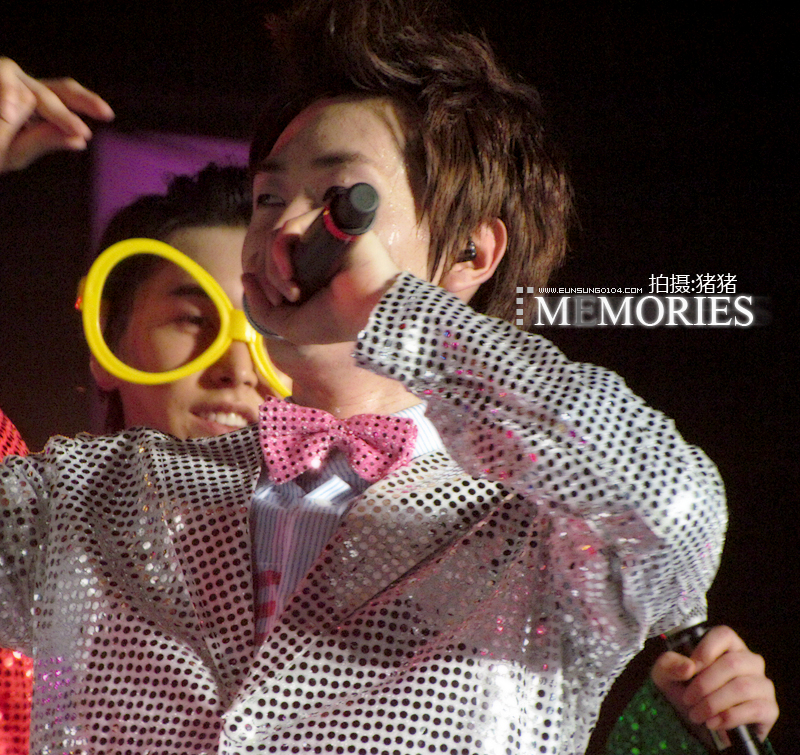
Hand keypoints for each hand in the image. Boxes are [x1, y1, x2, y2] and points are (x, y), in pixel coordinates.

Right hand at [0, 57, 113, 172]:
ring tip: (56, 132)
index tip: (107, 114)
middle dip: (71, 107)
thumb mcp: (15, 152)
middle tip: (82, 128)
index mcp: (32, 102)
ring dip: (43, 113)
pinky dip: (7, 100)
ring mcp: (5, 82)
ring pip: (27, 92)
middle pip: (52, 89)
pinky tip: (8, 116)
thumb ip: (44, 141)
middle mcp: (20, 86)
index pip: (64, 95)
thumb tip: (80, 140)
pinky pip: (4, 85)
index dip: (86, 101)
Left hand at [242, 208, 401, 345]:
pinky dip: (280, 252)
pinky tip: (290, 274)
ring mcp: (320, 234)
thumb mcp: (289, 325)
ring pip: (276, 238)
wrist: (368, 311)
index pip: (271, 262)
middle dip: (268, 278)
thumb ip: (262, 308)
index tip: (275, 301)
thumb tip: (246, 278)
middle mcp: (313, 250)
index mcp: (308, 270)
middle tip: (283, 298)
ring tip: (292, 291)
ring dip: (274, 269)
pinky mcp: (326, 221)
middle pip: (270, 250)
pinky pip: (288, 227)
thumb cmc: (335, 321)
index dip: (263, 281)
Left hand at [652, 625, 777, 744]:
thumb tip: (688, 666)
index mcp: (727, 646)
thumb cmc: (685, 690)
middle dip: (705, 684)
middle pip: (732, 663)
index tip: (691, 669)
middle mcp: (749, 661)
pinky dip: (728, 717)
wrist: (701, 723)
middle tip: (688, 699)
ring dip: (714, 703)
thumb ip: (669, 664)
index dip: (706, 650)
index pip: (724, 634)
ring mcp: (762, 685)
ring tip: (697, 714)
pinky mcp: (769, 709)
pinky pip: (754, 709)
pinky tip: (712, 723)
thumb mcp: (666, 675)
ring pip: (742, 687)